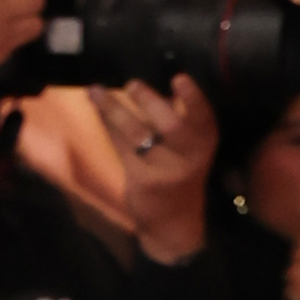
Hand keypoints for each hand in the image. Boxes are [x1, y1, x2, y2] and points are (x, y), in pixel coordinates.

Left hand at [98, 71, 215, 258]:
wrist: (174, 221)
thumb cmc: (179, 174)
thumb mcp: (188, 148)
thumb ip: (175, 118)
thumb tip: (144, 80)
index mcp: (204, 143)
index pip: (203, 118)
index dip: (193, 98)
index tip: (179, 78)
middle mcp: (189, 157)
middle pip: (171, 126)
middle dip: (149, 102)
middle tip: (132, 84)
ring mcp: (165, 170)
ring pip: (137, 133)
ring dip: (114, 109)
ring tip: (96, 91)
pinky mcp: (143, 180)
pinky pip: (120, 146)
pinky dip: (106, 124)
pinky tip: (96, 108)